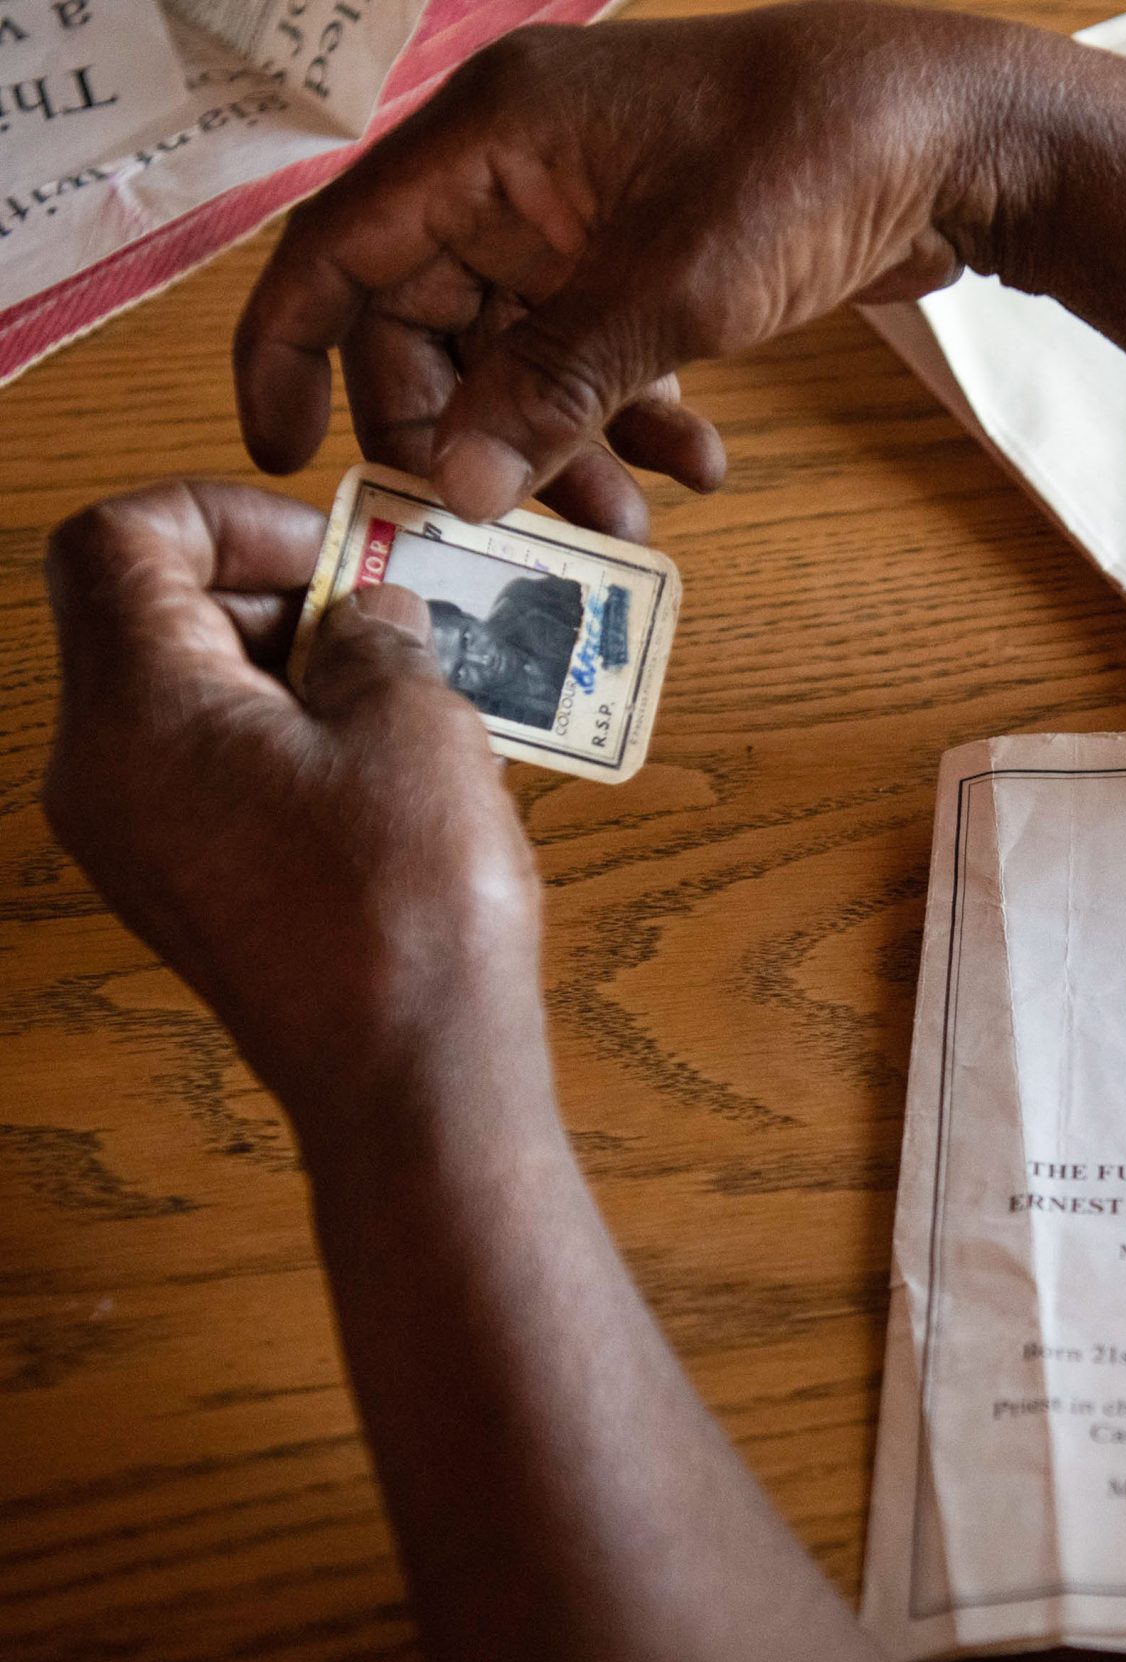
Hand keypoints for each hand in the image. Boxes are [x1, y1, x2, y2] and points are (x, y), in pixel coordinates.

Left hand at [41, 483, 549, 1140]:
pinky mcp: (185, 886)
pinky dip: (293, 736)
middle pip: (147, 616)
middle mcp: (102, 771)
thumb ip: (377, 637)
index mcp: (136, 711)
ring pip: (187, 694)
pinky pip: (215, 768)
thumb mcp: (414, 721)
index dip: (226, 516)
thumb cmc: (406, 905)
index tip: (335, 550)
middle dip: (275, 593)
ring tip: (412, 694)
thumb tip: (366, 618)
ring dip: (295, 666)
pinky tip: (393, 767)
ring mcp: (136, 838)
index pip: (117, 540)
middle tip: (394, 617)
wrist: (410, 1073)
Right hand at [233, 2, 1062, 534]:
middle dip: (475, 432)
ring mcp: (588, 211)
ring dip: (566, 444)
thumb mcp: (674, 289)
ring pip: (523, 353)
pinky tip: (699, 469)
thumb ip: (555, 387)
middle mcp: (519, 169)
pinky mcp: (652, 252)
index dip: (294, 356)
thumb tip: (452, 484)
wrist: (957, 132)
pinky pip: (600, 349)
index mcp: (488, 139)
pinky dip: (634, 414)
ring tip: (635, 523)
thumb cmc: (813, 161)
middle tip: (529, 520)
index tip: (288, 461)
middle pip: (430, 323)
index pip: (338, 251)